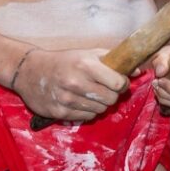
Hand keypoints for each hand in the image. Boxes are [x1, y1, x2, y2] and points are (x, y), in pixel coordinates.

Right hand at [10, 47, 130, 121]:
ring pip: (100, 110)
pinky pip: (87, 116)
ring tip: (91, 94)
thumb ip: (114, 61)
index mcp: (85, 65)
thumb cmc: (64, 60)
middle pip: (111, 99)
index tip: (118, 82)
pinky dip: (88, 110)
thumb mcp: (87, 54)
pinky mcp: (59, 112)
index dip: (122, 84)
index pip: (118, 83)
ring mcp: (67, 99)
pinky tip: (80, 101)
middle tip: (104, 89)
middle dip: (112, 95)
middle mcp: (76, 83)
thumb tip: (140, 70)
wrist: (29, 71)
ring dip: (100, 104)